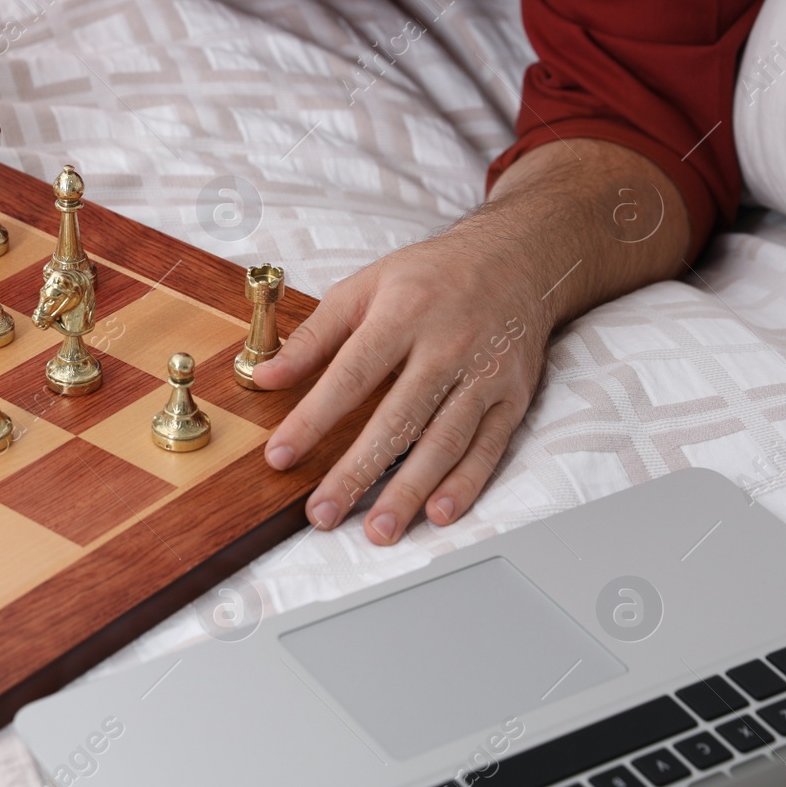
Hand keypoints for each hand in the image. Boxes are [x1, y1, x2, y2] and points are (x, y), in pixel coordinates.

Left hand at [252, 138, 691, 543]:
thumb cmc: (431, 276)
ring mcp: (485, 375)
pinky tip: (440, 512)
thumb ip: (314, 336)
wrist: (519, 256)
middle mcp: (447, 346)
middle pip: (397, 419)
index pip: (351, 375)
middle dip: (358, 472)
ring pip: (444, 441)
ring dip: (410, 490)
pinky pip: (489, 447)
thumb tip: (266, 377)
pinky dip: (466, 483)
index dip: (313, 419)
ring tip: (379, 529)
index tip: (280, 457)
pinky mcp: (514, 396)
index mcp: (403, 315)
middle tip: (323, 513)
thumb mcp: (365, 287)